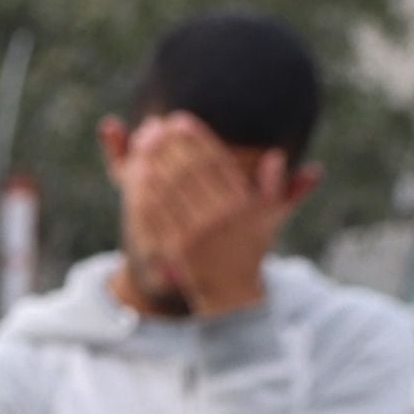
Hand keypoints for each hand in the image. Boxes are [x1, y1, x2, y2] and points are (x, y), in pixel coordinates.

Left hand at [113, 112, 296, 319]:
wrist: (231, 294)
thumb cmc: (249, 249)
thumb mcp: (270, 218)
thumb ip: (275, 187)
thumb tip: (277, 156)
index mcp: (243, 203)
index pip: (216, 162)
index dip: (197, 138)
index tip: (181, 120)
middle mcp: (222, 216)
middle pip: (190, 170)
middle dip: (171, 144)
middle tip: (156, 125)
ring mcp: (199, 233)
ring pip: (171, 189)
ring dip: (154, 161)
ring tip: (142, 141)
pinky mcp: (178, 248)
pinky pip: (158, 214)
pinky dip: (146, 191)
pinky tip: (136, 174)